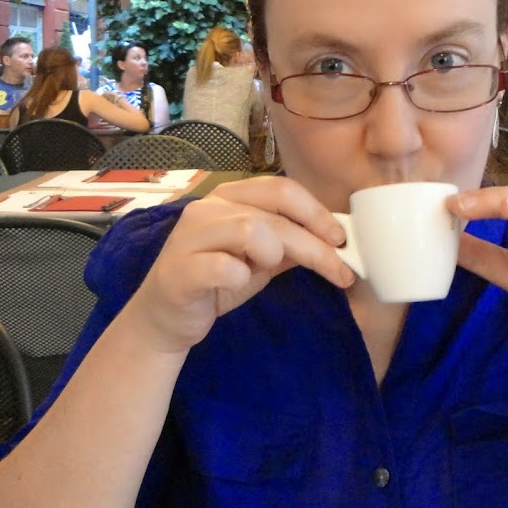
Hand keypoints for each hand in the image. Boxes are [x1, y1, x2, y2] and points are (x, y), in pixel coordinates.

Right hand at [127, 176, 354, 354]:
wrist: (166, 317)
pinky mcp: (180, 269)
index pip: (282, 190)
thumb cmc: (216, 281)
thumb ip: (291, 245)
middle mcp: (208, 208)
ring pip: (250, 230)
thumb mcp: (261, 260)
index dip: (317, 213)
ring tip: (265, 270)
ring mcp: (190, 236)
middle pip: (275, 214)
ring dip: (273, 254)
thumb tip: (335, 241)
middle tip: (339, 269)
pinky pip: (223, 266)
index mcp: (230, 197)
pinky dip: (240, 276)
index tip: (341, 239)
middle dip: (314, 243)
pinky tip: (238, 283)